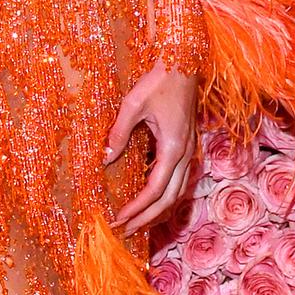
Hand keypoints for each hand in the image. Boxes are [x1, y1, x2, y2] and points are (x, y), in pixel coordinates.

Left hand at [103, 64, 197, 232]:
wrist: (184, 63)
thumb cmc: (158, 81)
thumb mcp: (132, 105)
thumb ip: (118, 133)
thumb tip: (104, 160)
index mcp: (172, 147)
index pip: (155, 189)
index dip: (137, 208)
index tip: (118, 219)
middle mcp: (185, 154)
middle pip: (169, 199)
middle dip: (147, 218)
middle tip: (125, 231)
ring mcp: (190, 152)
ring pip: (178, 193)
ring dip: (158, 212)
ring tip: (137, 223)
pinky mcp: (187, 147)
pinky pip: (179, 182)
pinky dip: (165, 197)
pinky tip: (150, 201)